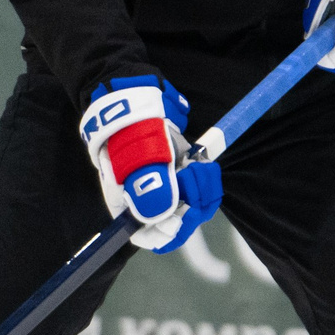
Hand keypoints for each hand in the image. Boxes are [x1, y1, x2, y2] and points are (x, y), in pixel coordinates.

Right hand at [79, 76, 223, 252]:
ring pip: (193, 204)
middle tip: (190, 178)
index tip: (180, 219)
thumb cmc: (127, 132)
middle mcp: (148, 199)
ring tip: (195, 166)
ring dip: (202, 190)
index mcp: (128, 204)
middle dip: (190, 205)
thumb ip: (151, 192)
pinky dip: (206, 178)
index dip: (166, 234)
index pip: (148, 236)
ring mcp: (167, 184)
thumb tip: (168, 220)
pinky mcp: (183, 170)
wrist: (133, 99)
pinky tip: (201, 163)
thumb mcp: (134, 162)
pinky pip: (202, 186)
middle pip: (176, 221)